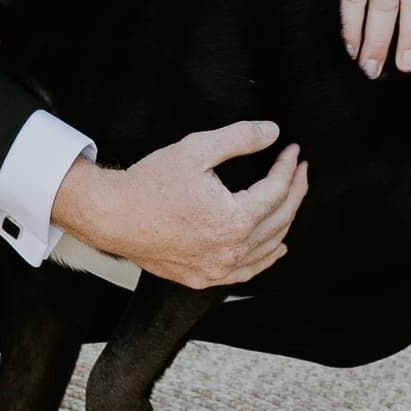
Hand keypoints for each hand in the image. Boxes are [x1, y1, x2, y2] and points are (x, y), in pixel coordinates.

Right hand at [49, 123, 308, 288]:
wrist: (112, 215)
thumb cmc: (149, 184)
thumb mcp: (197, 150)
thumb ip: (240, 138)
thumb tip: (273, 132)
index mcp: (235, 221)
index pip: (277, 191)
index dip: (287, 167)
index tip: (292, 150)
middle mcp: (231, 251)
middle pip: (279, 220)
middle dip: (295, 191)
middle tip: (298, 169)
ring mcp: (217, 270)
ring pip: (268, 249)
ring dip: (285, 222)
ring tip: (293, 198)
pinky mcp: (202, 278)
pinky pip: (246, 272)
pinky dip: (265, 258)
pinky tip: (275, 247)